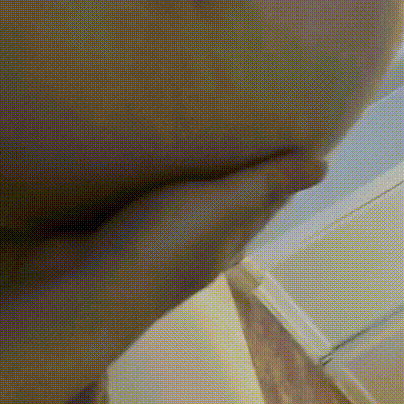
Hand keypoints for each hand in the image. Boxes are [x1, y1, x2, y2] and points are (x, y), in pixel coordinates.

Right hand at [0, 149, 326, 403]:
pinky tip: (136, 147)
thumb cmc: (163, 246)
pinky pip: (135, 194)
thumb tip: (324, 166)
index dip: (277, 170)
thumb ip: (265, 184)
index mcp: (227, 239)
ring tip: (188, 120)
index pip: (263, 200)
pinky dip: (142, 172)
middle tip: (236, 113)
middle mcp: (194, 243)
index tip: (285, 130)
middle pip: (221, 200)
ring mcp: (150, 240)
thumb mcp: (222, 207)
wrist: (80, 290)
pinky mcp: (112, 231)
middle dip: (231, 165)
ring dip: (183, 169)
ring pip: (177, 198)